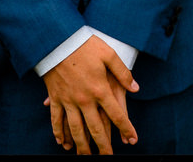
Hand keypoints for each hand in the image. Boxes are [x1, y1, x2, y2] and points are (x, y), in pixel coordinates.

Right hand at [42, 36, 137, 154]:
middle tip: (107, 157)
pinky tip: (62, 143)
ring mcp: (68, 100)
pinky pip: (56, 120)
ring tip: (85, 156)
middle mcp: (84, 99)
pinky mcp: (55, 98)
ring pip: (75, 129)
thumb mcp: (109, 55)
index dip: (125, 128)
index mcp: (100, 89)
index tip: (133, 140)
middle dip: (102, 145)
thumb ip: (123, 73)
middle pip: (95, 128)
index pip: (116, 114)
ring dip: (81, 145)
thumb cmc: (86, 46)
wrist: (59, 41)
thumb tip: (136, 88)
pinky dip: (58, 133)